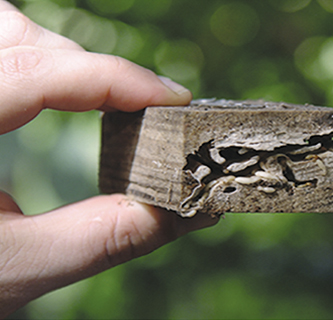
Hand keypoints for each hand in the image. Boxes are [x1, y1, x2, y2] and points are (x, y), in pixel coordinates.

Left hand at [0, 1, 216, 315]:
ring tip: (95, 96)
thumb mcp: (19, 270)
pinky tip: (53, 96)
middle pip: (14, 36)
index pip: (34, 73)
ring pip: (0, 31)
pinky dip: (32, 61)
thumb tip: (185, 209)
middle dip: (84, 64)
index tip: (173, 99)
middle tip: (135, 108)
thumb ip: (105, 236)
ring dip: (55, 55)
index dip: (114, 77)